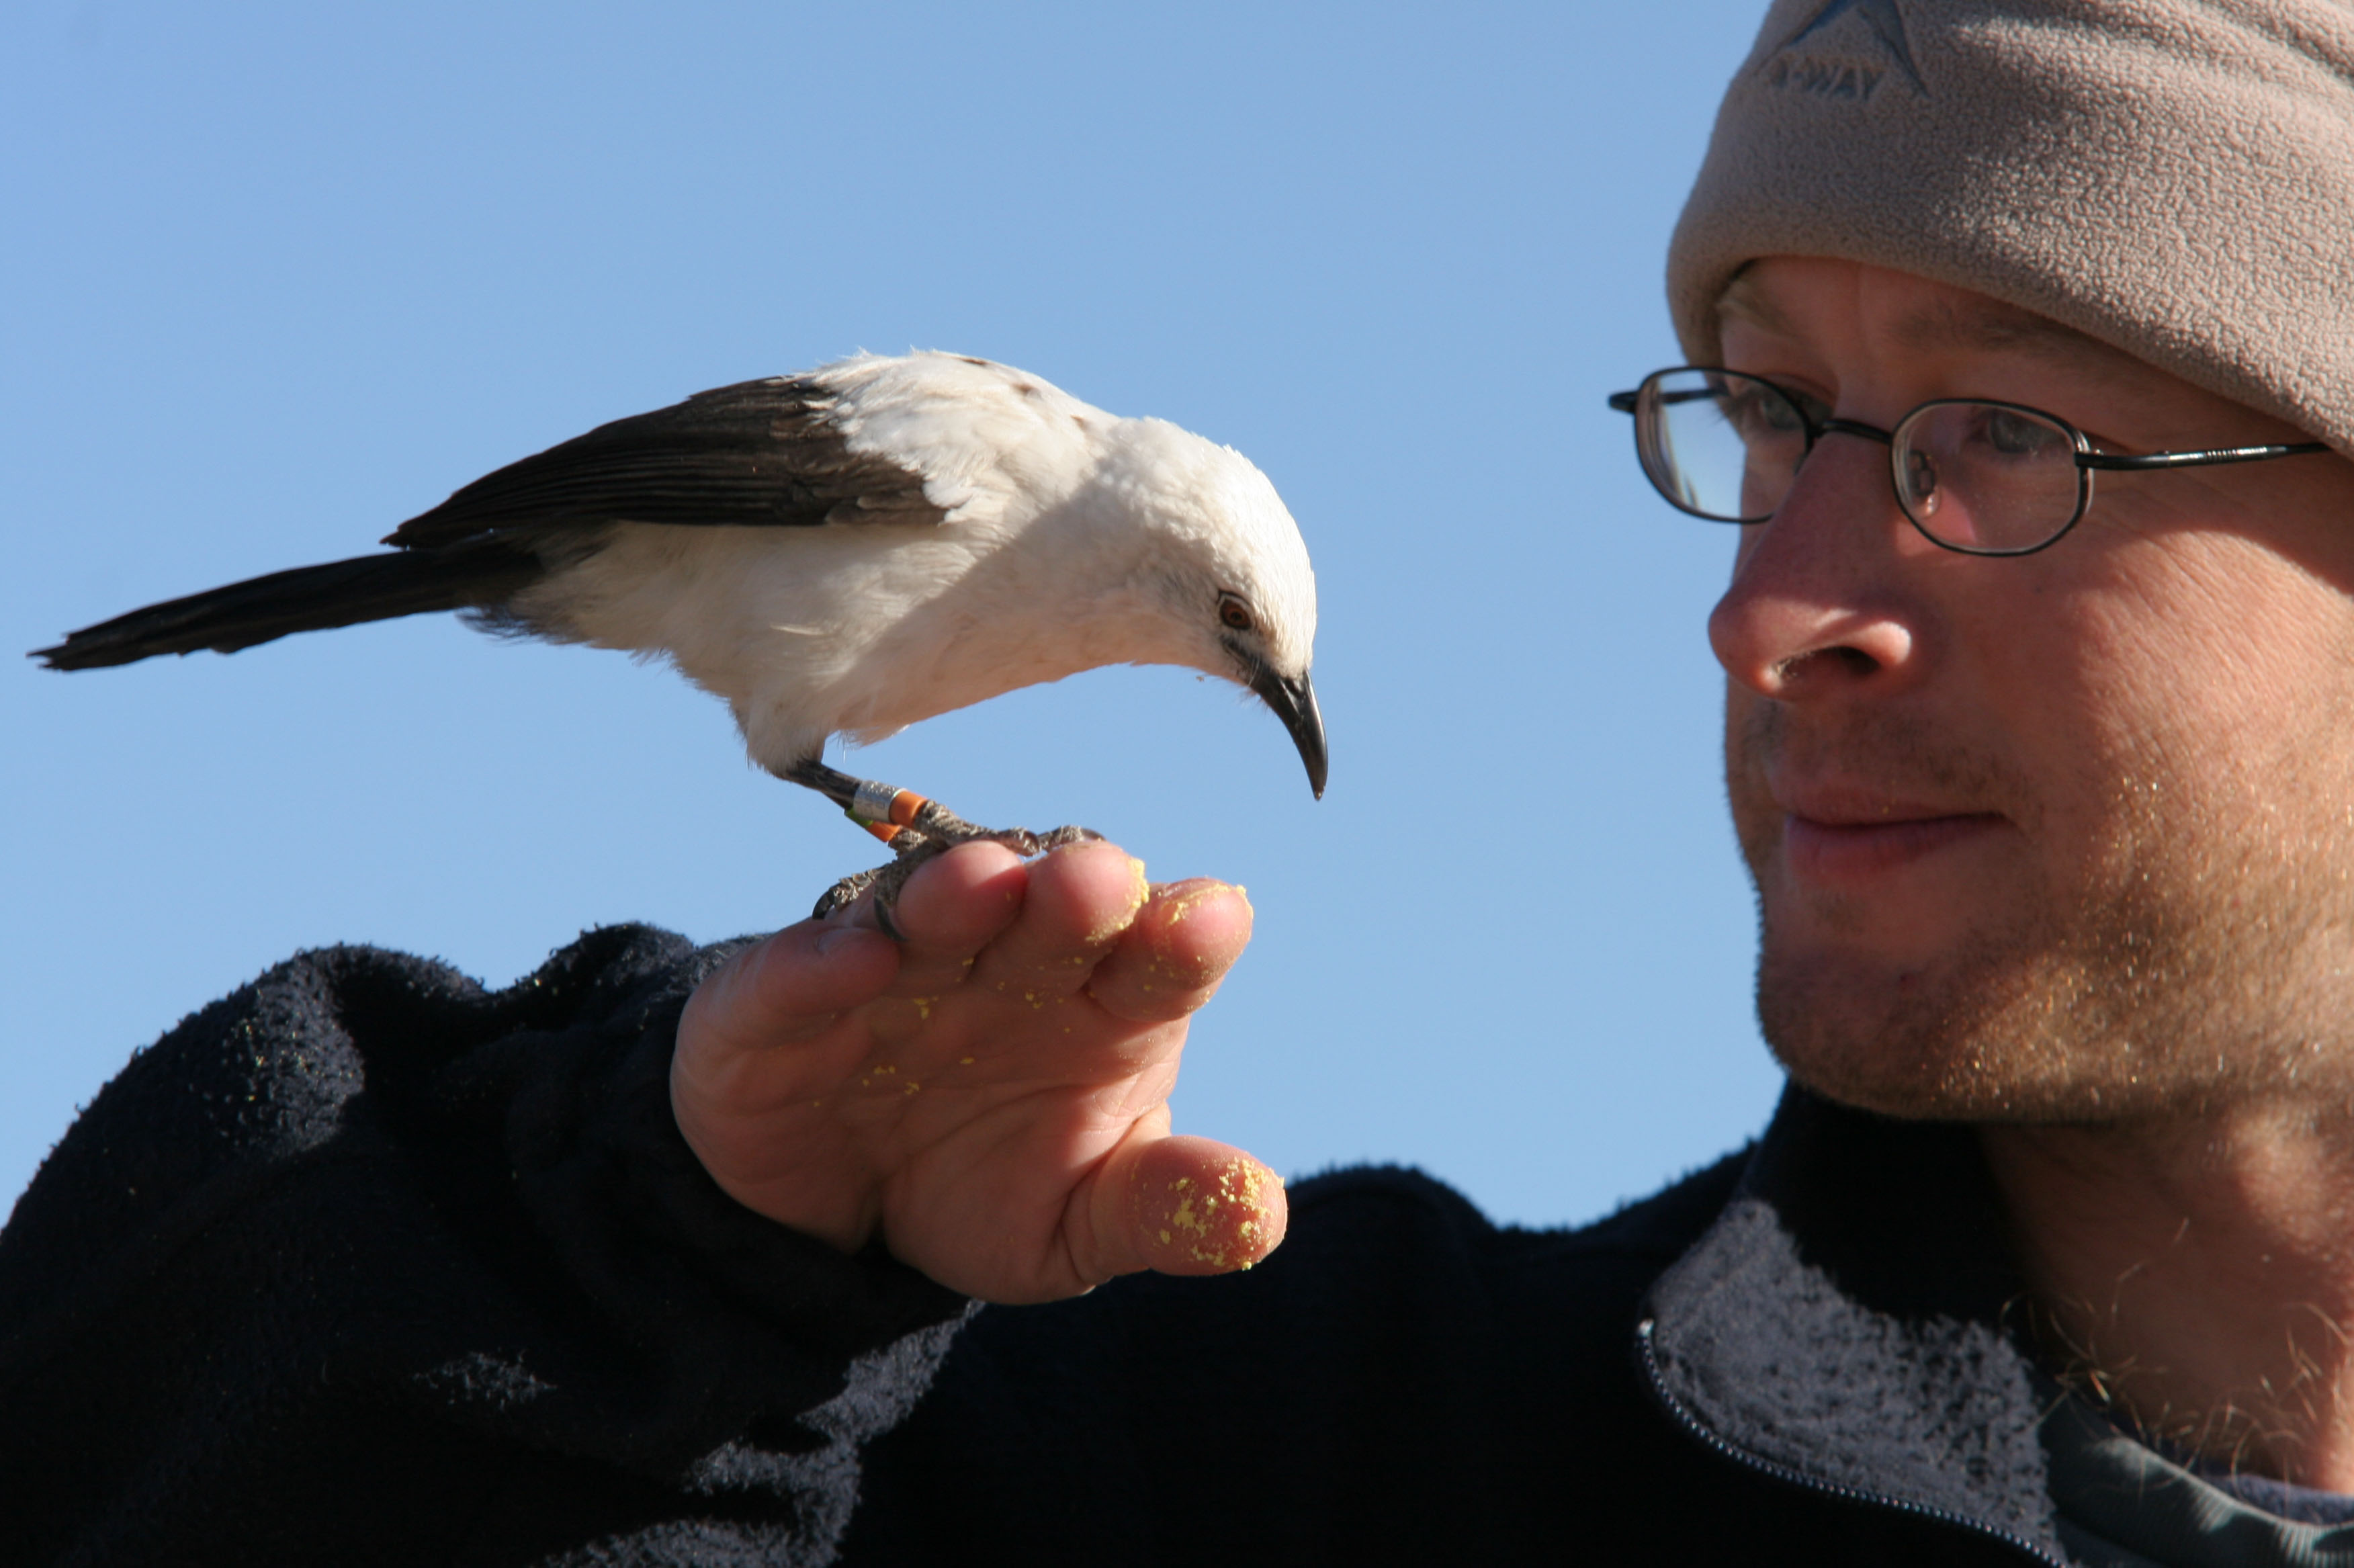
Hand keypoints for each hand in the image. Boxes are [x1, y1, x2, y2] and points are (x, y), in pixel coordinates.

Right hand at [670, 839, 1286, 1303]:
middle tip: (1098, 879)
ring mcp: (898, 967)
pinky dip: (829, 958)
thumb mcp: (1078, 1223)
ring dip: (957, 895)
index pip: (1160, 959)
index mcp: (1105, 1006)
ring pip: (931, 914)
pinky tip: (860, 958)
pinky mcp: (785, 995)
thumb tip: (1263, 1216)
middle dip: (1077, 891)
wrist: (829, 1215)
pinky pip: (805, 967)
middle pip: (1054, 915)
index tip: (1211, 923)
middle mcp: (1010, 962)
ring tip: (986, 883)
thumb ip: (1164, 1210)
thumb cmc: (983, 1185)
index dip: (1183, 937)